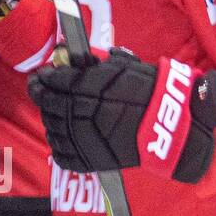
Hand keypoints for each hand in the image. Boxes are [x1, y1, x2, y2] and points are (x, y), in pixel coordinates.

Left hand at [29, 48, 215, 183]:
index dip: (45, 77)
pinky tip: (62, 135)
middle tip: (39, 88)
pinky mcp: (88, 161)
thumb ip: (100, 63)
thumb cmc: (156, 94)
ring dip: (50, 117)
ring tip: (54, 111)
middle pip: (49, 103)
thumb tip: (74, 55)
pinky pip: (61, 153)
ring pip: (52, 128)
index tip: (42, 74)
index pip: (56, 81)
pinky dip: (58, 144)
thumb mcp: (129, 68)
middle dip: (42, 94)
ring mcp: (82, 139)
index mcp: (91, 88)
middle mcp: (81, 113)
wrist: (175, 129)